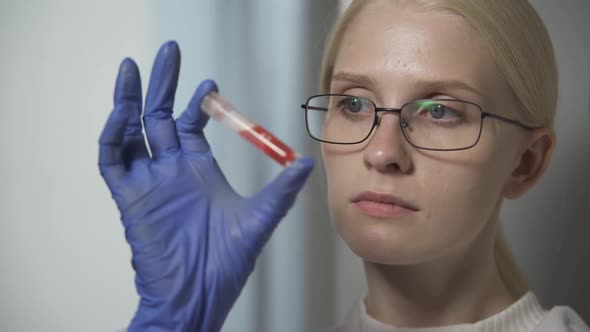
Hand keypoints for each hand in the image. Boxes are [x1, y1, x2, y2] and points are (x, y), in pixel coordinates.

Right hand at [98, 41, 313, 331]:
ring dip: (129, 100)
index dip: (198, 102)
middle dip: (162, 84)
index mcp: (198, 170)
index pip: (190, 125)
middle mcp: (171, 171)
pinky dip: (114, 135)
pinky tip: (124, 113)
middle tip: (168, 52)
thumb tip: (307, 163)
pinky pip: (112, 160)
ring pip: (131, 131)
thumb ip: (282, 189)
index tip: (210, 83)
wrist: (198, 295)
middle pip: (159, 116)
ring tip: (133, 68)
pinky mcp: (129, 198)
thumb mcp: (260, 218)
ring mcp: (149, 182)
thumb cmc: (225, 263)